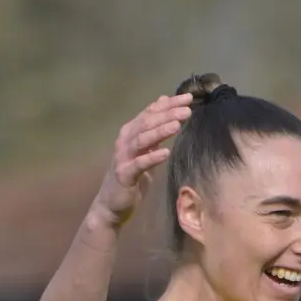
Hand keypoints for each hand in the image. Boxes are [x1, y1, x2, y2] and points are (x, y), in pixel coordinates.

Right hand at [92, 93, 193, 227]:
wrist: (112, 203)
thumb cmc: (132, 176)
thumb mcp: (146, 150)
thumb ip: (153, 129)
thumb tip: (164, 103)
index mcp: (131, 132)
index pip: (150, 113)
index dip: (168, 104)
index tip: (188, 97)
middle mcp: (125, 141)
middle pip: (147, 122)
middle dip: (167, 114)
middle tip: (187, 109)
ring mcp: (123, 157)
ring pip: (142, 139)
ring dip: (160, 131)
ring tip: (178, 125)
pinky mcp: (125, 174)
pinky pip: (139, 164)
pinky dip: (152, 157)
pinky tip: (166, 152)